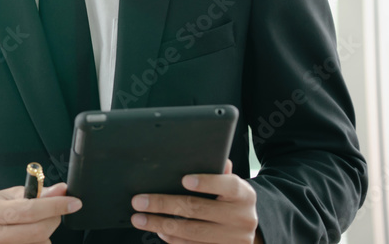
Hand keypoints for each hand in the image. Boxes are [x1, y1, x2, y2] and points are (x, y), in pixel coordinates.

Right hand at [0, 182, 81, 243]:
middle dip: (53, 218)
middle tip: (54, 210)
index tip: (73, 203)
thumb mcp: (4, 196)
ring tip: (30, 225)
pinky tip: (27, 236)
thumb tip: (61, 190)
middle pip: (38, 231)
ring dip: (44, 233)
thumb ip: (34, 193)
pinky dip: (38, 242)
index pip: (29, 210)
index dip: (55, 206)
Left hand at [130, 160, 259, 242]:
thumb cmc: (231, 200)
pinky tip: (159, 231)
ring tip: (139, 218)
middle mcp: (242, 217)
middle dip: (164, 204)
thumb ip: (218, 171)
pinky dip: (174, 239)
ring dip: (161, 224)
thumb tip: (202, 154)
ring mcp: (233, 239)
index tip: (184, 179)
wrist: (249, 231)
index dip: (206, 182)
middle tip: (139, 201)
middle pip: (198, 209)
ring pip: (192, 232)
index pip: (228, 185)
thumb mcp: (230, 185)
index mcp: (244, 195)